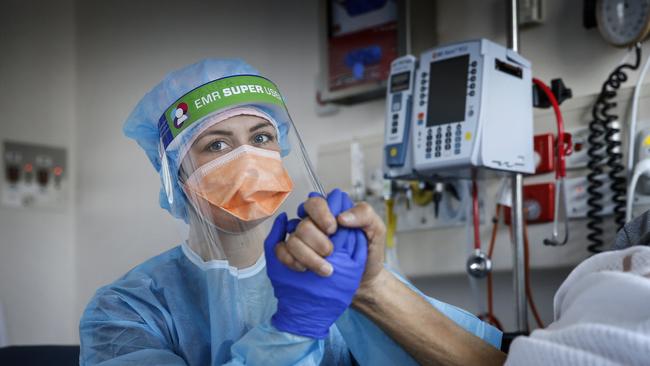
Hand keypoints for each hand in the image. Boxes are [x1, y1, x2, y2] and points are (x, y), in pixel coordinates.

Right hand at [264, 191, 366, 338]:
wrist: (364, 282)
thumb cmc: (369, 254)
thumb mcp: (377, 231)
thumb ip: (365, 215)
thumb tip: (342, 216)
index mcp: (330, 212)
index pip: (315, 202)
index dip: (321, 214)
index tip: (333, 229)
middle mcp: (313, 223)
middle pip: (302, 224)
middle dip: (317, 242)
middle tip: (331, 253)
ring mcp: (301, 240)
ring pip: (291, 240)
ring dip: (308, 257)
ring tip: (326, 270)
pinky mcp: (293, 255)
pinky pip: (280, 252)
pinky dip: (290, 261)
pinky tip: (304, 269)